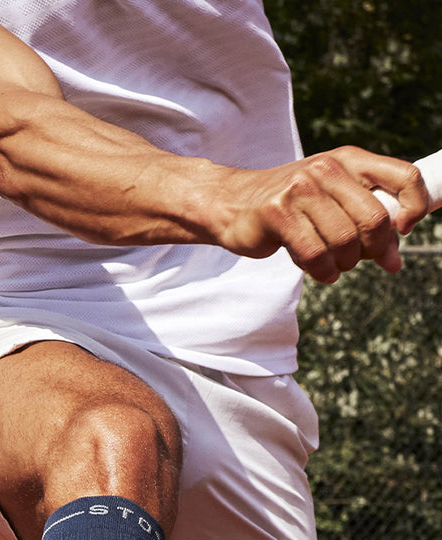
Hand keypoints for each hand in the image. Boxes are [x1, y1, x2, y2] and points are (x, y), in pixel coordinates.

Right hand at [213, 147, 429, 282]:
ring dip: (344, 264)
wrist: (232, 203)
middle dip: (375, 250)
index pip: (405, 176)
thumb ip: (366, 222)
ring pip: (344, 241)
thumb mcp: (332, 202)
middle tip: (362, 260)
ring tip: (333, 265)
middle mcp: (327, 168)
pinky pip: (315, 254)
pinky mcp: (277, 213)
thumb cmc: (289, 207)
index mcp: (349, 160)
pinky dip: (323, 271)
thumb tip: (395, 261)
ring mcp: (301, 189)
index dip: (415, 207)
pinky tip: (321, 271)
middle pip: (374, 219)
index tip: (404, 230)